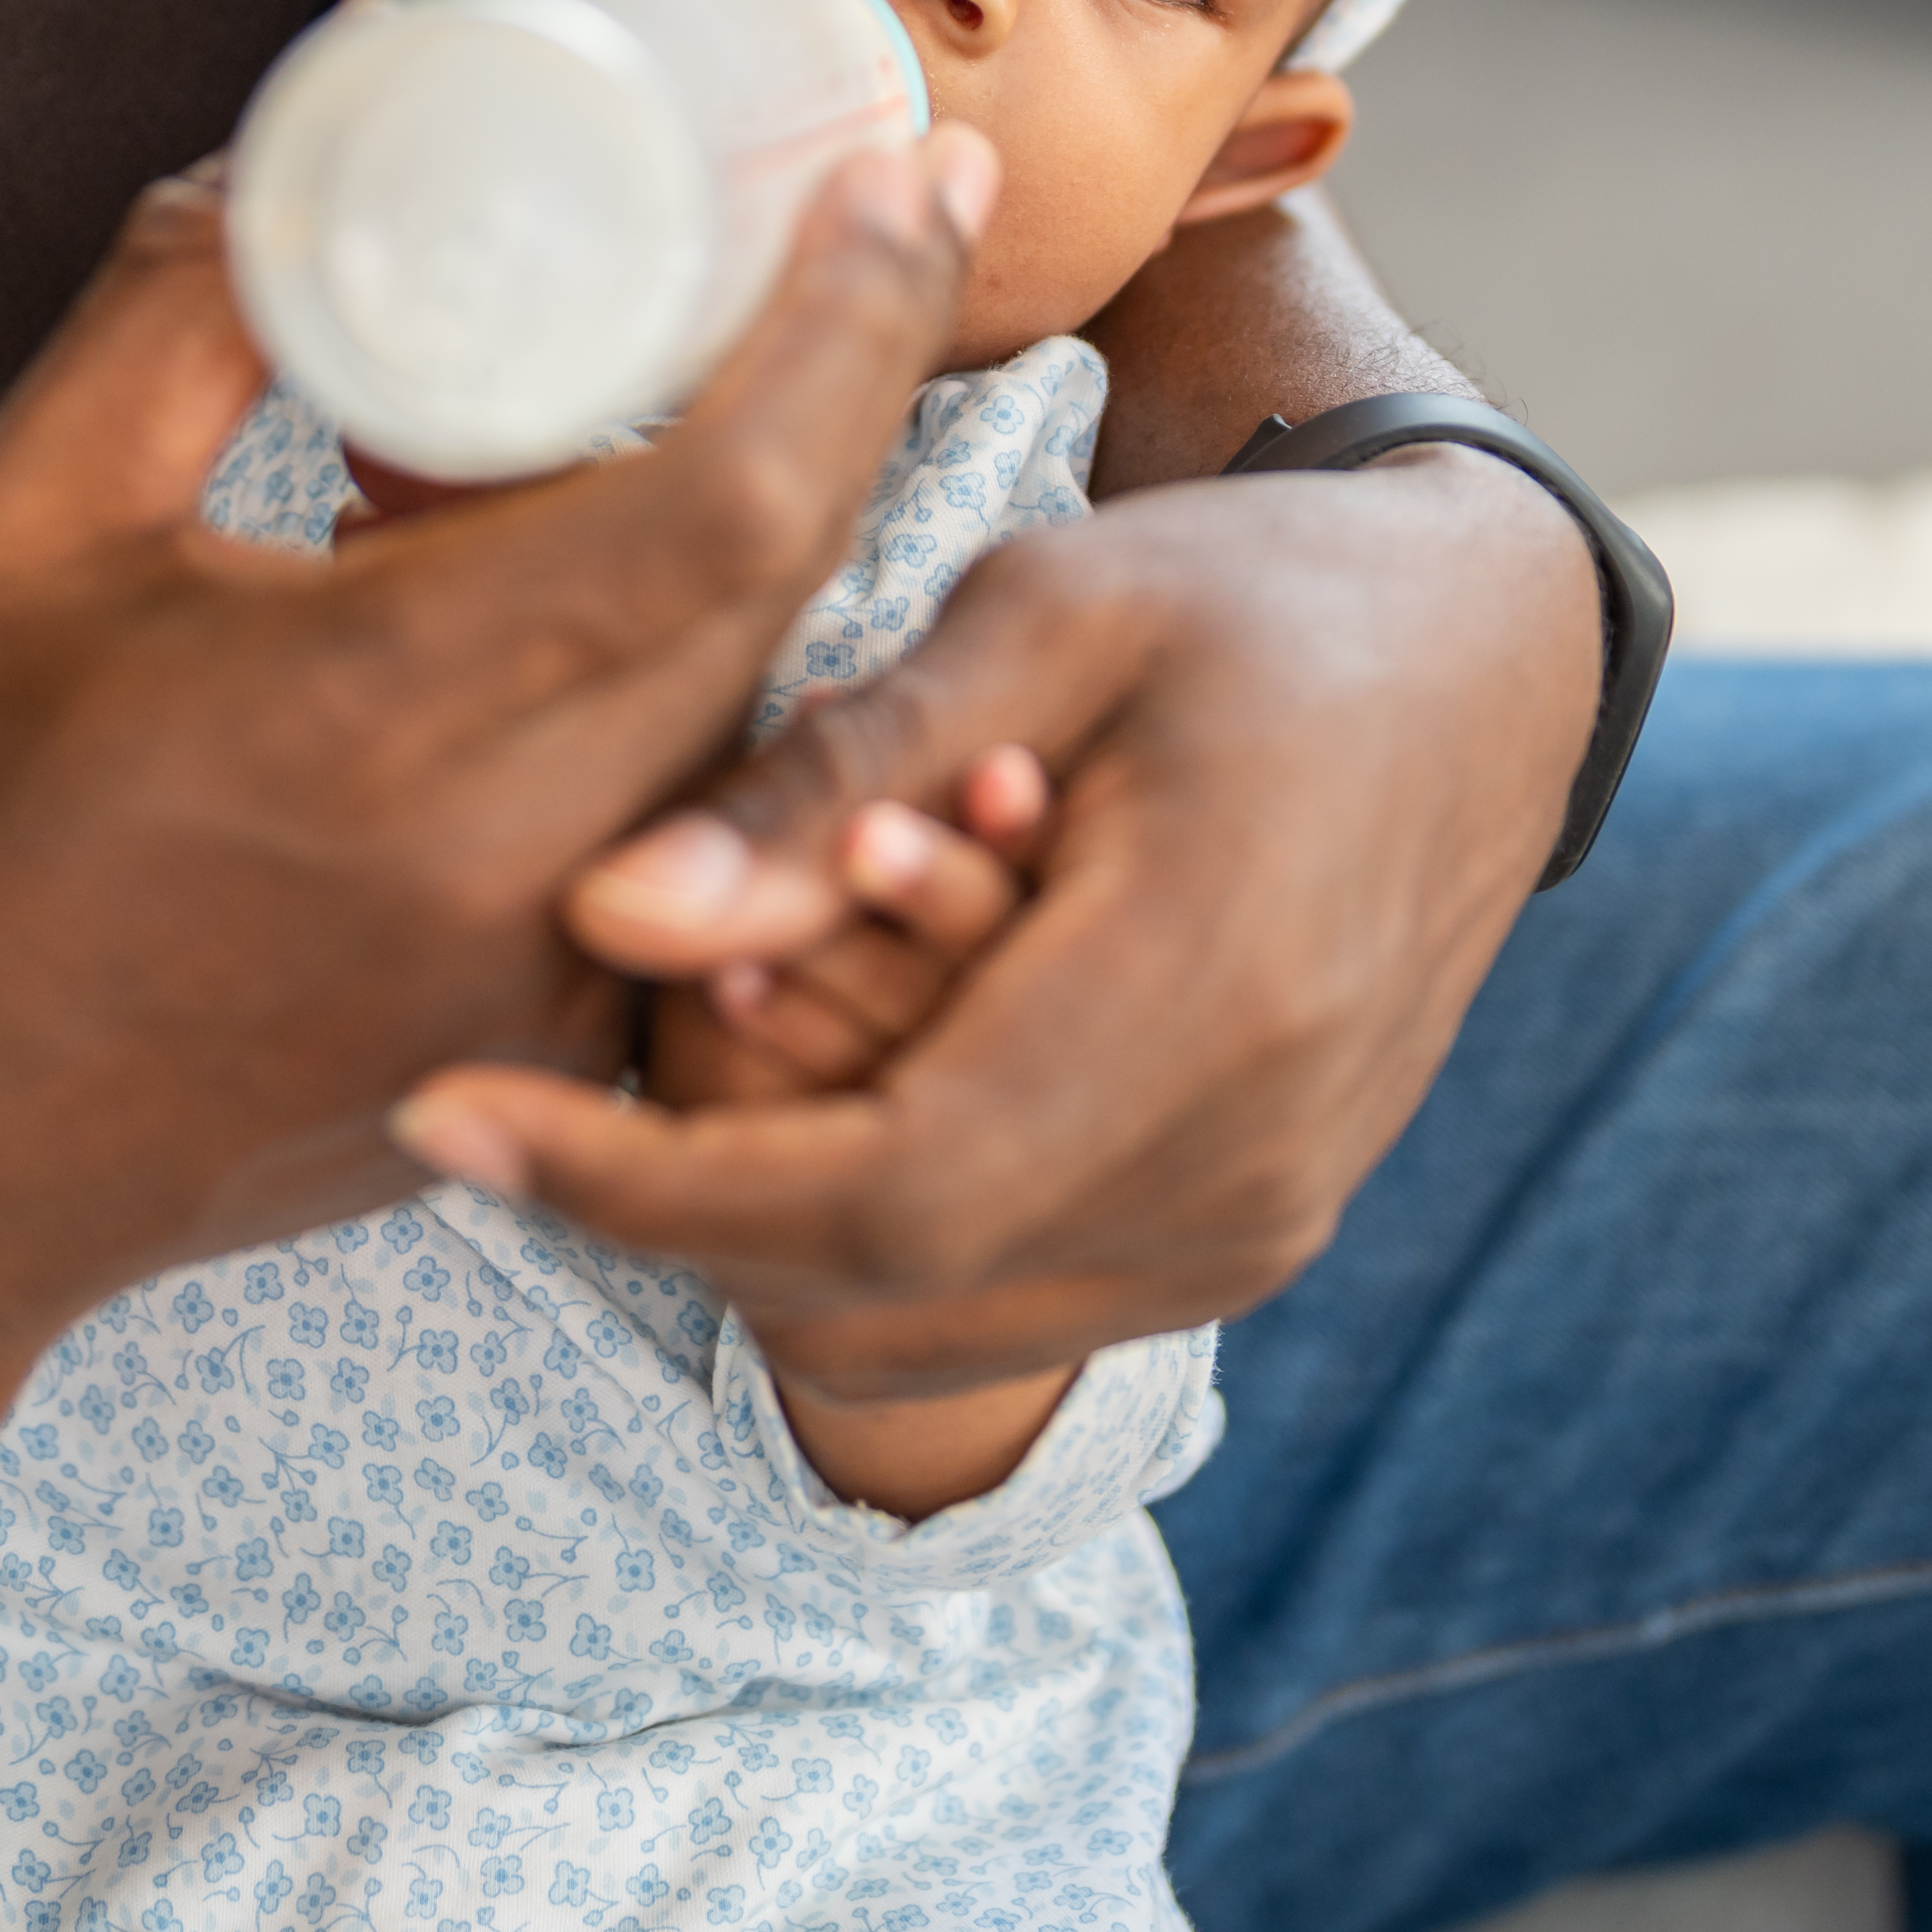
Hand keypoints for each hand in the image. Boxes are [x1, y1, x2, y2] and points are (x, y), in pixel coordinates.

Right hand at [0, 125, 1003, 1373]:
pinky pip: (694, 812)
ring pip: (747, 692)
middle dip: (845, 380)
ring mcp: (564, 979)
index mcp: (379, 717)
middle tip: (859, 219)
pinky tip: (522, 609)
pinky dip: (658, 672)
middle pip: (782, 579)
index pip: (732, 503)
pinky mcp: (572, 1046)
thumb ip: (175, 311)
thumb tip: (317, 127)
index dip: (855, 324)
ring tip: (556, 440)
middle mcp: (516, 864)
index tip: (915, 173)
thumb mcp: (14, 524)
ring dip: (728, 531)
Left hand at [396, 450, 1593, 1405]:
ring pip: (926, 1332)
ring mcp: (1263, 1227)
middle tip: (512, 1084)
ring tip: (678, 1049)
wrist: (1485, 669)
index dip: (636, 1184)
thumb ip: (828, 778)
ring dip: (759, 1227)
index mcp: (1206, 998)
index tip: (446, 1110)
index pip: (874, 1193)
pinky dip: (867, 1234)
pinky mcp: (1253, 1239)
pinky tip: (810, 1082)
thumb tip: (605, 913)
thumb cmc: (1251, 599)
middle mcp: (1247, 1165)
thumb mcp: (1044, 613)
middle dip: (662, 1210)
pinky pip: (1004, 1307)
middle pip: (879, 1293)